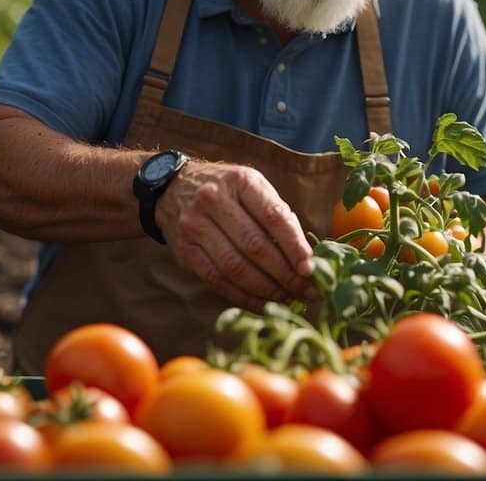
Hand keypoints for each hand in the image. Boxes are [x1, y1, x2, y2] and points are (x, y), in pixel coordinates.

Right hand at [156, 159, 315, 309]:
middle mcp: (214, 200)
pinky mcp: (183, 250)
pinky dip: (243, 297)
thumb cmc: (229, 193)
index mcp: (241, 181)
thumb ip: (279, 218)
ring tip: (289, 301)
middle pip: (255, 246)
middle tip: (307, 293)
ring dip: (266, 290)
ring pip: (236, 268)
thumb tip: (308, 260)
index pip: (274, 217)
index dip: (294, 247)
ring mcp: (194, 226)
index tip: (311, 270)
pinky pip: (217, 281)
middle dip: (285, 275)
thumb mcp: (254, 190)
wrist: (174, 188)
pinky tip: (263, 304)